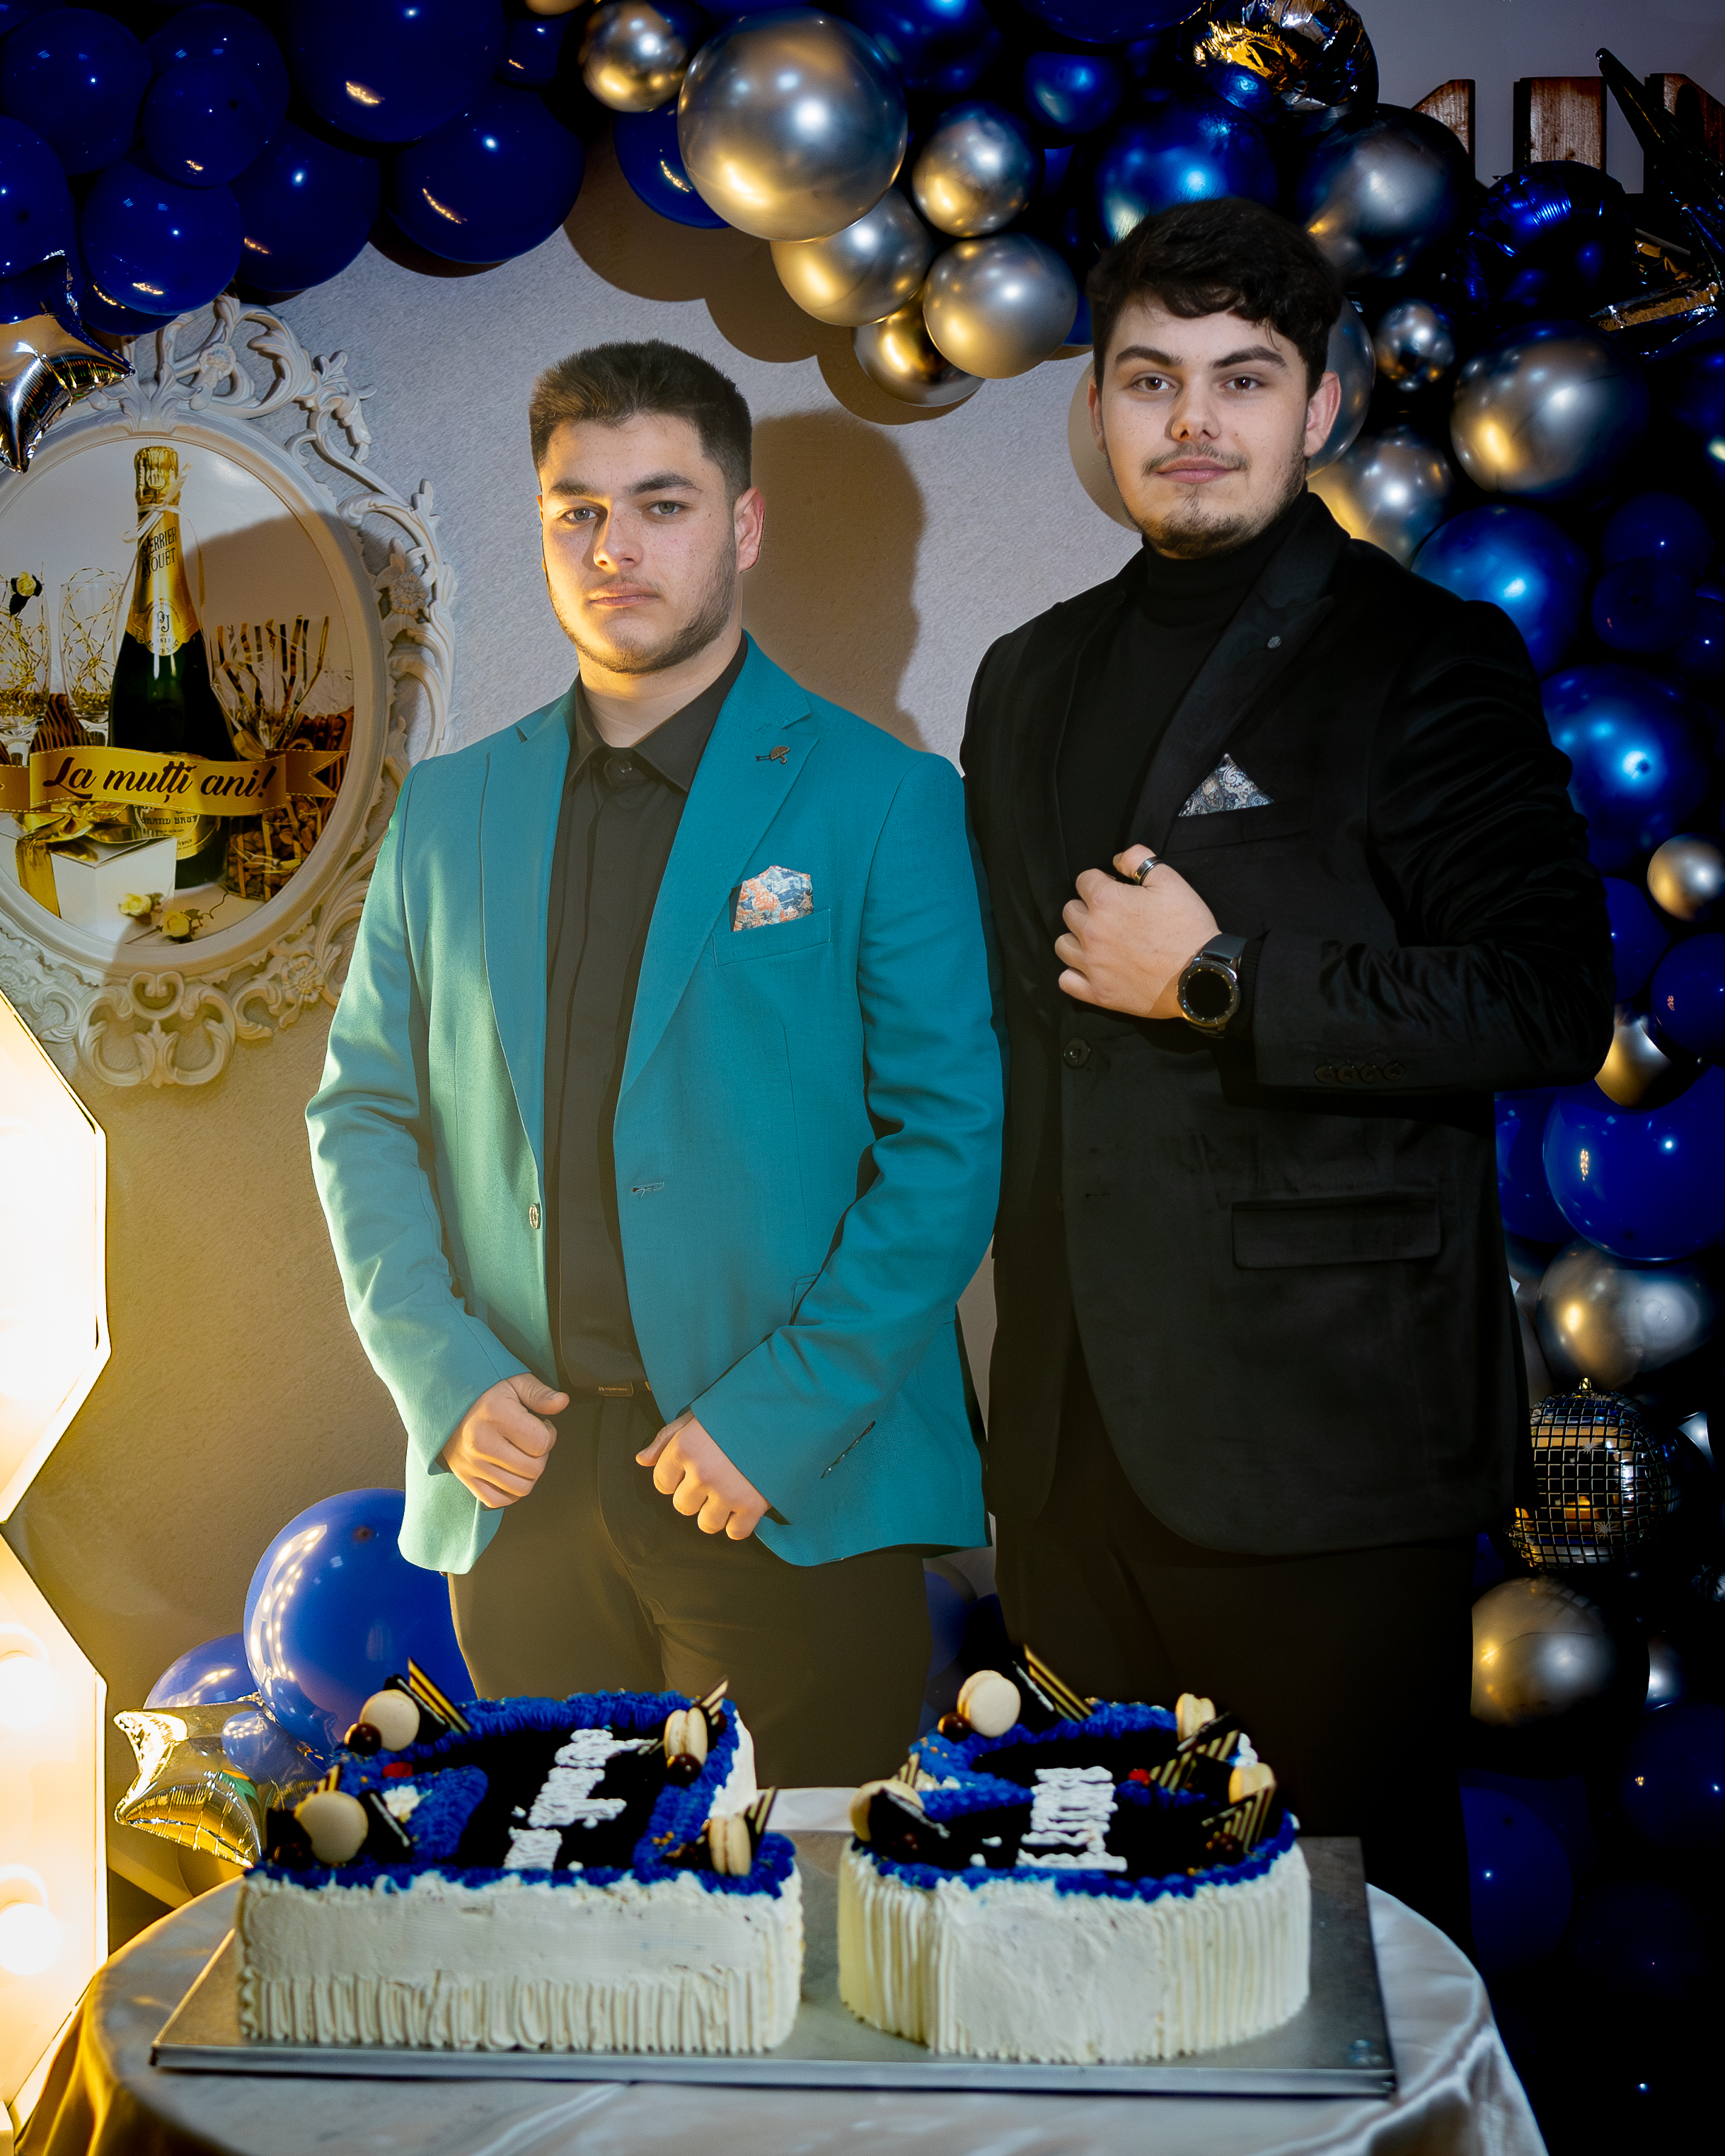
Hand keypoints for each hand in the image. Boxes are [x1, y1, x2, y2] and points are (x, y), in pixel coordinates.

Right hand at [440, 1373, 568, 1507]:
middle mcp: (482, 1442)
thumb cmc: (485, 1395)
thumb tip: (562, 1402)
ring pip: (521, 1488)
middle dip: (541, 1455)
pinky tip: (510, 1473)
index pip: (542, 1442)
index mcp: (496, 1415)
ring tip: (522, 1455)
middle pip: (534, 1469)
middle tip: (531, 1441)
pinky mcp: (466, 1479)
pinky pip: (497, 1500)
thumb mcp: (514, 1384)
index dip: (549, 1434)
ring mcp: (472, 1464)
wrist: (445, 1407)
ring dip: (528, 1475)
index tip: (540, 1426)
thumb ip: (540, 1393)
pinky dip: (510, 1492)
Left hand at [636, 1411, 769, 1539]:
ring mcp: (727, 1492)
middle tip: (715, 1479)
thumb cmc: (736, 1413)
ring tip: (729, 1494)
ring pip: (706, 1524)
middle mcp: (702, 1473)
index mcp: (684, 1448)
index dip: (676, 1478)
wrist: (783, 1412)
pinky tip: (743, 1507)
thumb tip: (642, 1461)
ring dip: (715, 1513)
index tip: (692, 1470)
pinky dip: (739, 1525)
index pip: (662, 1484)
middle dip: (695, 1496)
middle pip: (683, 1507)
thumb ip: (666, 1439)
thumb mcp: (696, 1417)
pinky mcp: (753, 1505)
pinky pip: (735, 1533)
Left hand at [1055, 848, 1219, 1019]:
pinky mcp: (1098, 993)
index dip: (1101, 882)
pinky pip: (1066, 980)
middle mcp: (1091, 932)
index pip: (1084, 880)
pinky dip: (1075, 974)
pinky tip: (1091, 969)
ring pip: (1063, 945)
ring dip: (1076, 939)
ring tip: (1098, 942)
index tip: (1117, 890)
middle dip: (1087, 908)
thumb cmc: (1188, 928)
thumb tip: (1118, 859)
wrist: (1200, 976)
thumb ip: (1139, 860)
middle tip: (1111, 916)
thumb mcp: (1171, 881)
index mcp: (1105, 901)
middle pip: (1070, 911)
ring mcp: (1091, 965)